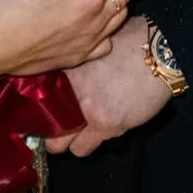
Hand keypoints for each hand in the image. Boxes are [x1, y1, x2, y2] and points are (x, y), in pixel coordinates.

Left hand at [45, 18, 171, 156]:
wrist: (158, 51)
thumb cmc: (132, 42)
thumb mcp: (95, 47)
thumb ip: (75, 63)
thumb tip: (63, 77)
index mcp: (64, 66)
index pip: (34, 96)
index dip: (39, 105)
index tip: (42, 111)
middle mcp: (68, 88)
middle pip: (42, 122)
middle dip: (50, 127)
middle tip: (58, 125)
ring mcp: (84, 108)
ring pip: (58, 143)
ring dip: (68, 139)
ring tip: (79, 131)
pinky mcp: (103, 124)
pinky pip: (81, 149)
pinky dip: (85, 145)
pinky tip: (95, 134)